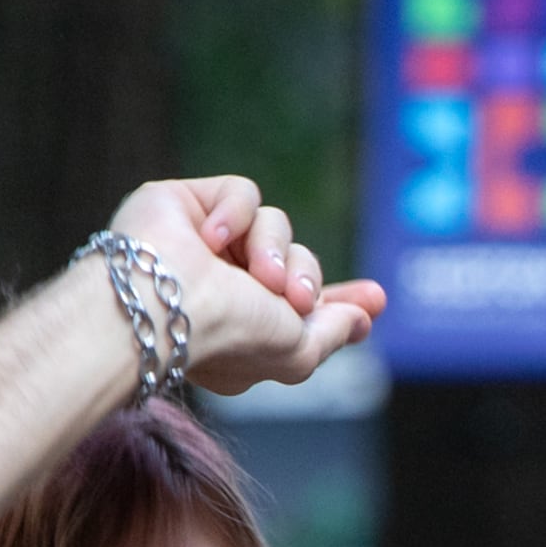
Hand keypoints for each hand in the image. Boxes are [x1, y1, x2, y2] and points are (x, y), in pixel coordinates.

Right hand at [105, 176, 386, 395]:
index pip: (301, 304)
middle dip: (308, 278)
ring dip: (275, 252)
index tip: (376, 299)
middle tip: (297, 300)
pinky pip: (243, 193)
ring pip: (276, 225)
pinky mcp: (185, 204)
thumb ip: (332, 335)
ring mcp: (204, 244)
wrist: (168, 304)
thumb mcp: (296, 353)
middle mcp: (224, 283)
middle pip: (298, 260)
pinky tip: (210, 241)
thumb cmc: (228, 337)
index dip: (338, 300)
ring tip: (258, 277)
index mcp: (245, 324)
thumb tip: (361, 321)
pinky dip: (236, 215)